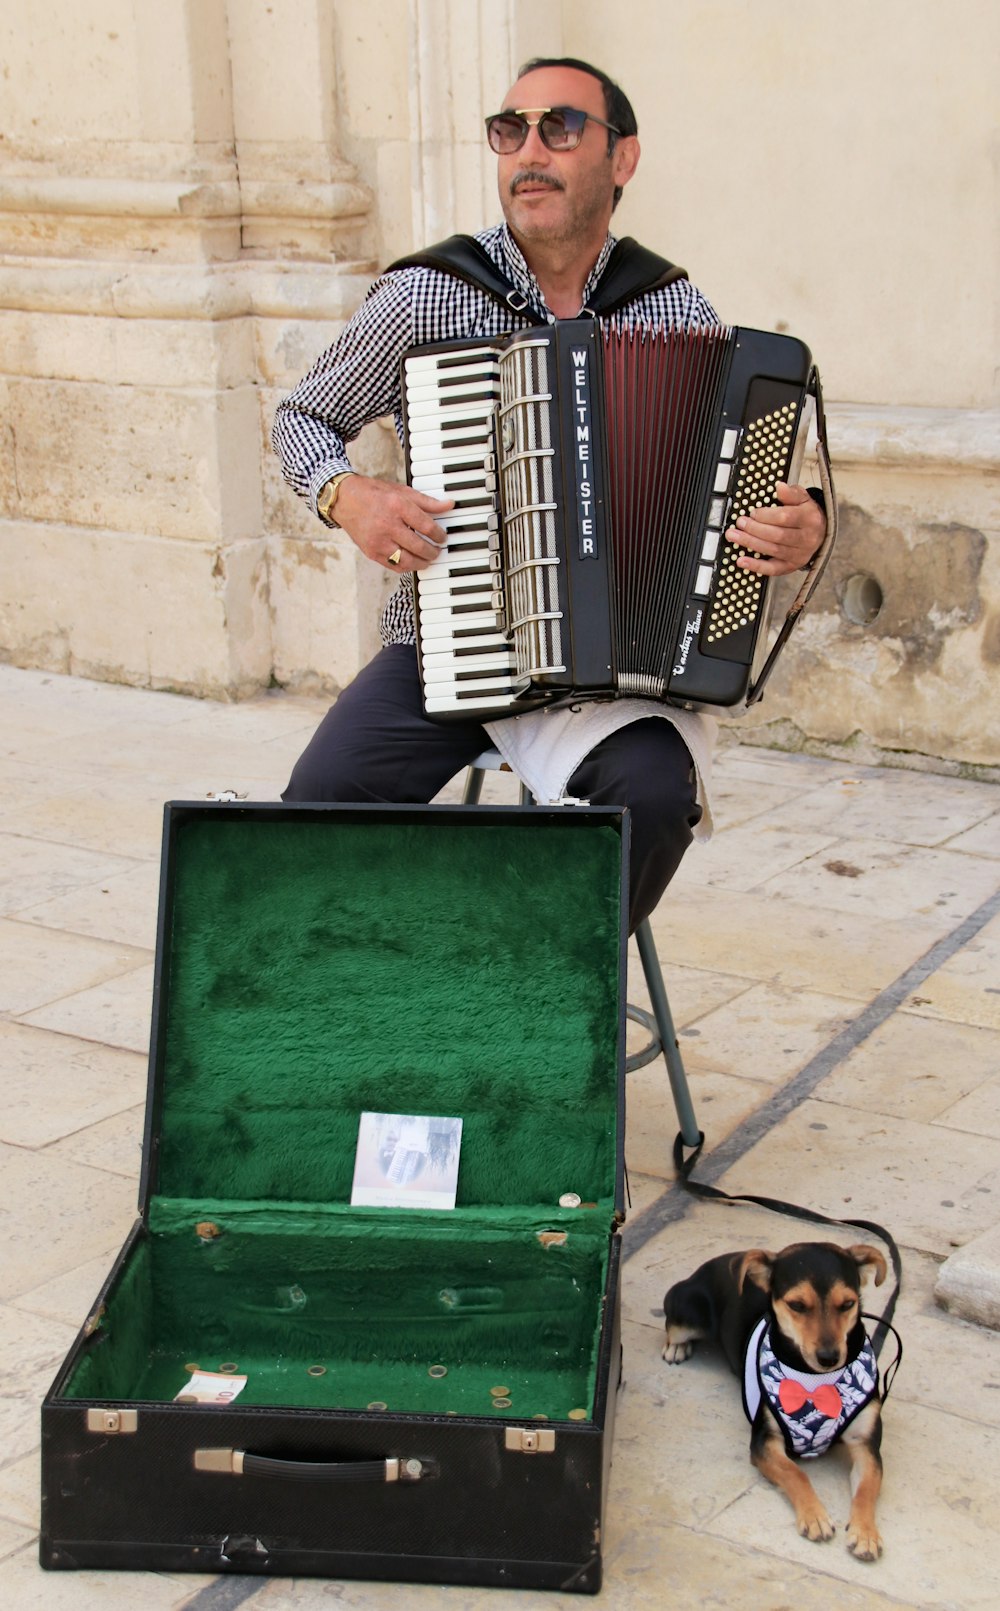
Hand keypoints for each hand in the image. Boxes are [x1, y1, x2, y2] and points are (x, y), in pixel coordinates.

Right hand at [333, 475, 453, 571]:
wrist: (344, 500)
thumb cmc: (374, 494)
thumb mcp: (402, 491)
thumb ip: (427, 501)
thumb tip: (449, 505)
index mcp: (398, 506)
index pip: (427, 526)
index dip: (439, 535)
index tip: (442, 537)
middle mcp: (387, 525)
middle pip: (419, 546)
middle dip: (433, 552)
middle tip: (438, 551)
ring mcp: (378, 541)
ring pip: (407, 561)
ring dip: (422, 563)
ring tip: (428, 559)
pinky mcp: (372, 552)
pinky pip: (394, 566)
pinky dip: (406, 566)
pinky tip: (412, 562)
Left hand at [726, 482, 825, 576]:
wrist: (821, 534)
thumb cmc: (807, 514)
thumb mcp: (803, 499)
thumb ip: (791, 493)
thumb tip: (779, 486)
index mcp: (809, 518)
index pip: (785, 517)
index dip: (765, 516)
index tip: (752, 513)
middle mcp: (807, 538)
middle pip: (777, 535)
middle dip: (754, 529)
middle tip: (740, 523)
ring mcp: (799, 554)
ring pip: (772, 550)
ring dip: (750, 543)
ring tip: (734, 536)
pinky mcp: (791, 566)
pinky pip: (773, 569)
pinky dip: (756, 566)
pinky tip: (742, 561)